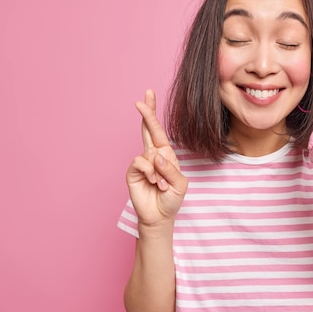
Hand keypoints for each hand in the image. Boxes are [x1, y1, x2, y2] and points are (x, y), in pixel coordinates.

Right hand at [125, 89, 187, 226]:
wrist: (160, 216)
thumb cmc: (171, 199)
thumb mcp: (179, 184)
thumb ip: (171, 169)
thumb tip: (156, 155)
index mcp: (165, 154)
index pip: (159, 130)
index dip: (152, 113)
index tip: (148, 94)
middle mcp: (153, 155)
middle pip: (148, 129)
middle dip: (146, 114)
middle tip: (140, 100)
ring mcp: (142, 163)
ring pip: (150, 152)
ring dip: (159, 170)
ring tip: (161, 184)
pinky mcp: (133, 171)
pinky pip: (142, 162)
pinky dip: (150, 172)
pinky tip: (153, 183)